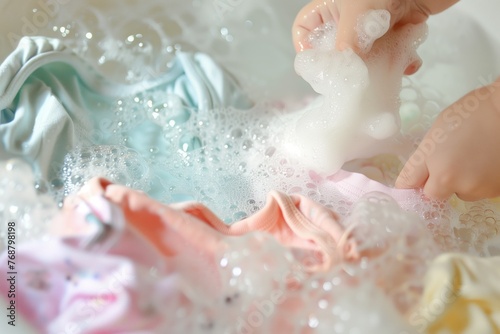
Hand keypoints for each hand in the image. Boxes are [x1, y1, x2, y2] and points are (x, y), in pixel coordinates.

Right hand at [292, 0, 457, 58]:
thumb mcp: (360, 10)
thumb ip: (347, 42)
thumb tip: (342, 72)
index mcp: (332, 6)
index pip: (305, 27)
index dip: (305, 47)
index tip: (319, 66)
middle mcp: (351, 16)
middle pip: (335, 49)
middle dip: (345, 66)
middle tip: (352, 77)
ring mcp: (376, 24)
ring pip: (366, 56)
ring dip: (378, 67)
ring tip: (386, 71)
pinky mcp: (400, 29)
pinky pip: (394, 54)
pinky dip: (401, 62)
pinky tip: (408, 63)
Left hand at [396, 78, 499, 200]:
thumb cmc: (470, 115)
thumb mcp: (434, 135)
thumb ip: (419, 164)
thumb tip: (408, 184)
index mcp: (442, 174)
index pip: (422, 192)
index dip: (420, 181)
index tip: (422, 173)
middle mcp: (462, 187)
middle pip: (440, 194)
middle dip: (440, 180)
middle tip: (450, 157)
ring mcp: (483, 190)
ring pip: (462, 191)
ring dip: (462, 180)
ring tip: (472, 155)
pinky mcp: (499, 190)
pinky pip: (481, 188)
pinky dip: (481, 179)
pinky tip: (486, 159)